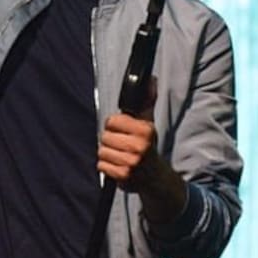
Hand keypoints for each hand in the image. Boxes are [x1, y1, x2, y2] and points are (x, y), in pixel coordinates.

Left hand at [97, 80, 186, 224]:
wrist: (155, 178)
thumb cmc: (148, 147)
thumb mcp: (149, 123)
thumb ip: (146, 100)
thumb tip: (150, 79)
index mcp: (145, 130)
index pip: (112, 121)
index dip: (114, 125)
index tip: (122, 130)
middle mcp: (139, 146)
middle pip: (105, 136)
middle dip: (110, 140)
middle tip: (121, 145)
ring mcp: (131, 162)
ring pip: (102, 151)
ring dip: (108, 154)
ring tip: (120, 155)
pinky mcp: (122, 176)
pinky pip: (101, 165)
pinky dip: (107, 166)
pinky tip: (118, 165)